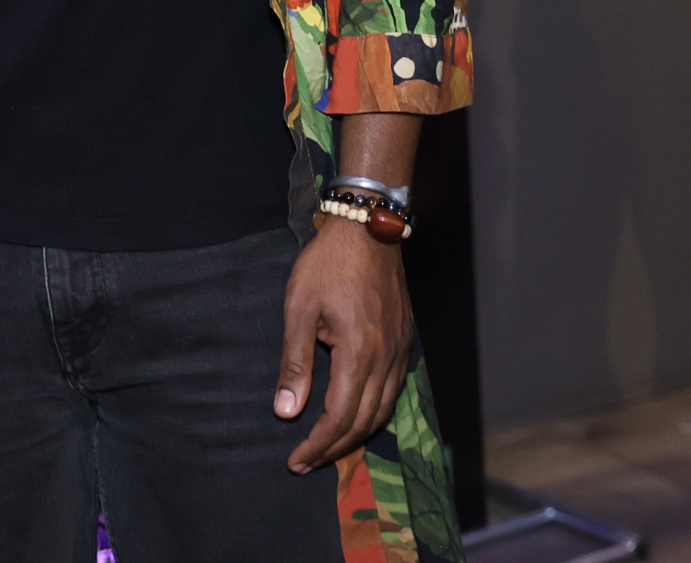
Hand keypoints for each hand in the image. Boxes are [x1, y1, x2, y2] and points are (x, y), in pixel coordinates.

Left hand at [277, 218, 411, 473]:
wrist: (368, 229)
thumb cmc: (328, 264)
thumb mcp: (299, 309)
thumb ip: (294, 363)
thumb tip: (286, 411)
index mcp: (359, 353)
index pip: (339, 417)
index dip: (318, 444)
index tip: (296, 459)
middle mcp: (386, 358)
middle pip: (364, 422)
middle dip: (334, 448)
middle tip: (306, 461)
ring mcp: (399, 351)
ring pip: (383, 410)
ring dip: (356, 434)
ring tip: (328, 446)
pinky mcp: (403, 341)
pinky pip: (393, 391)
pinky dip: (373, 412)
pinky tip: (355, 414)